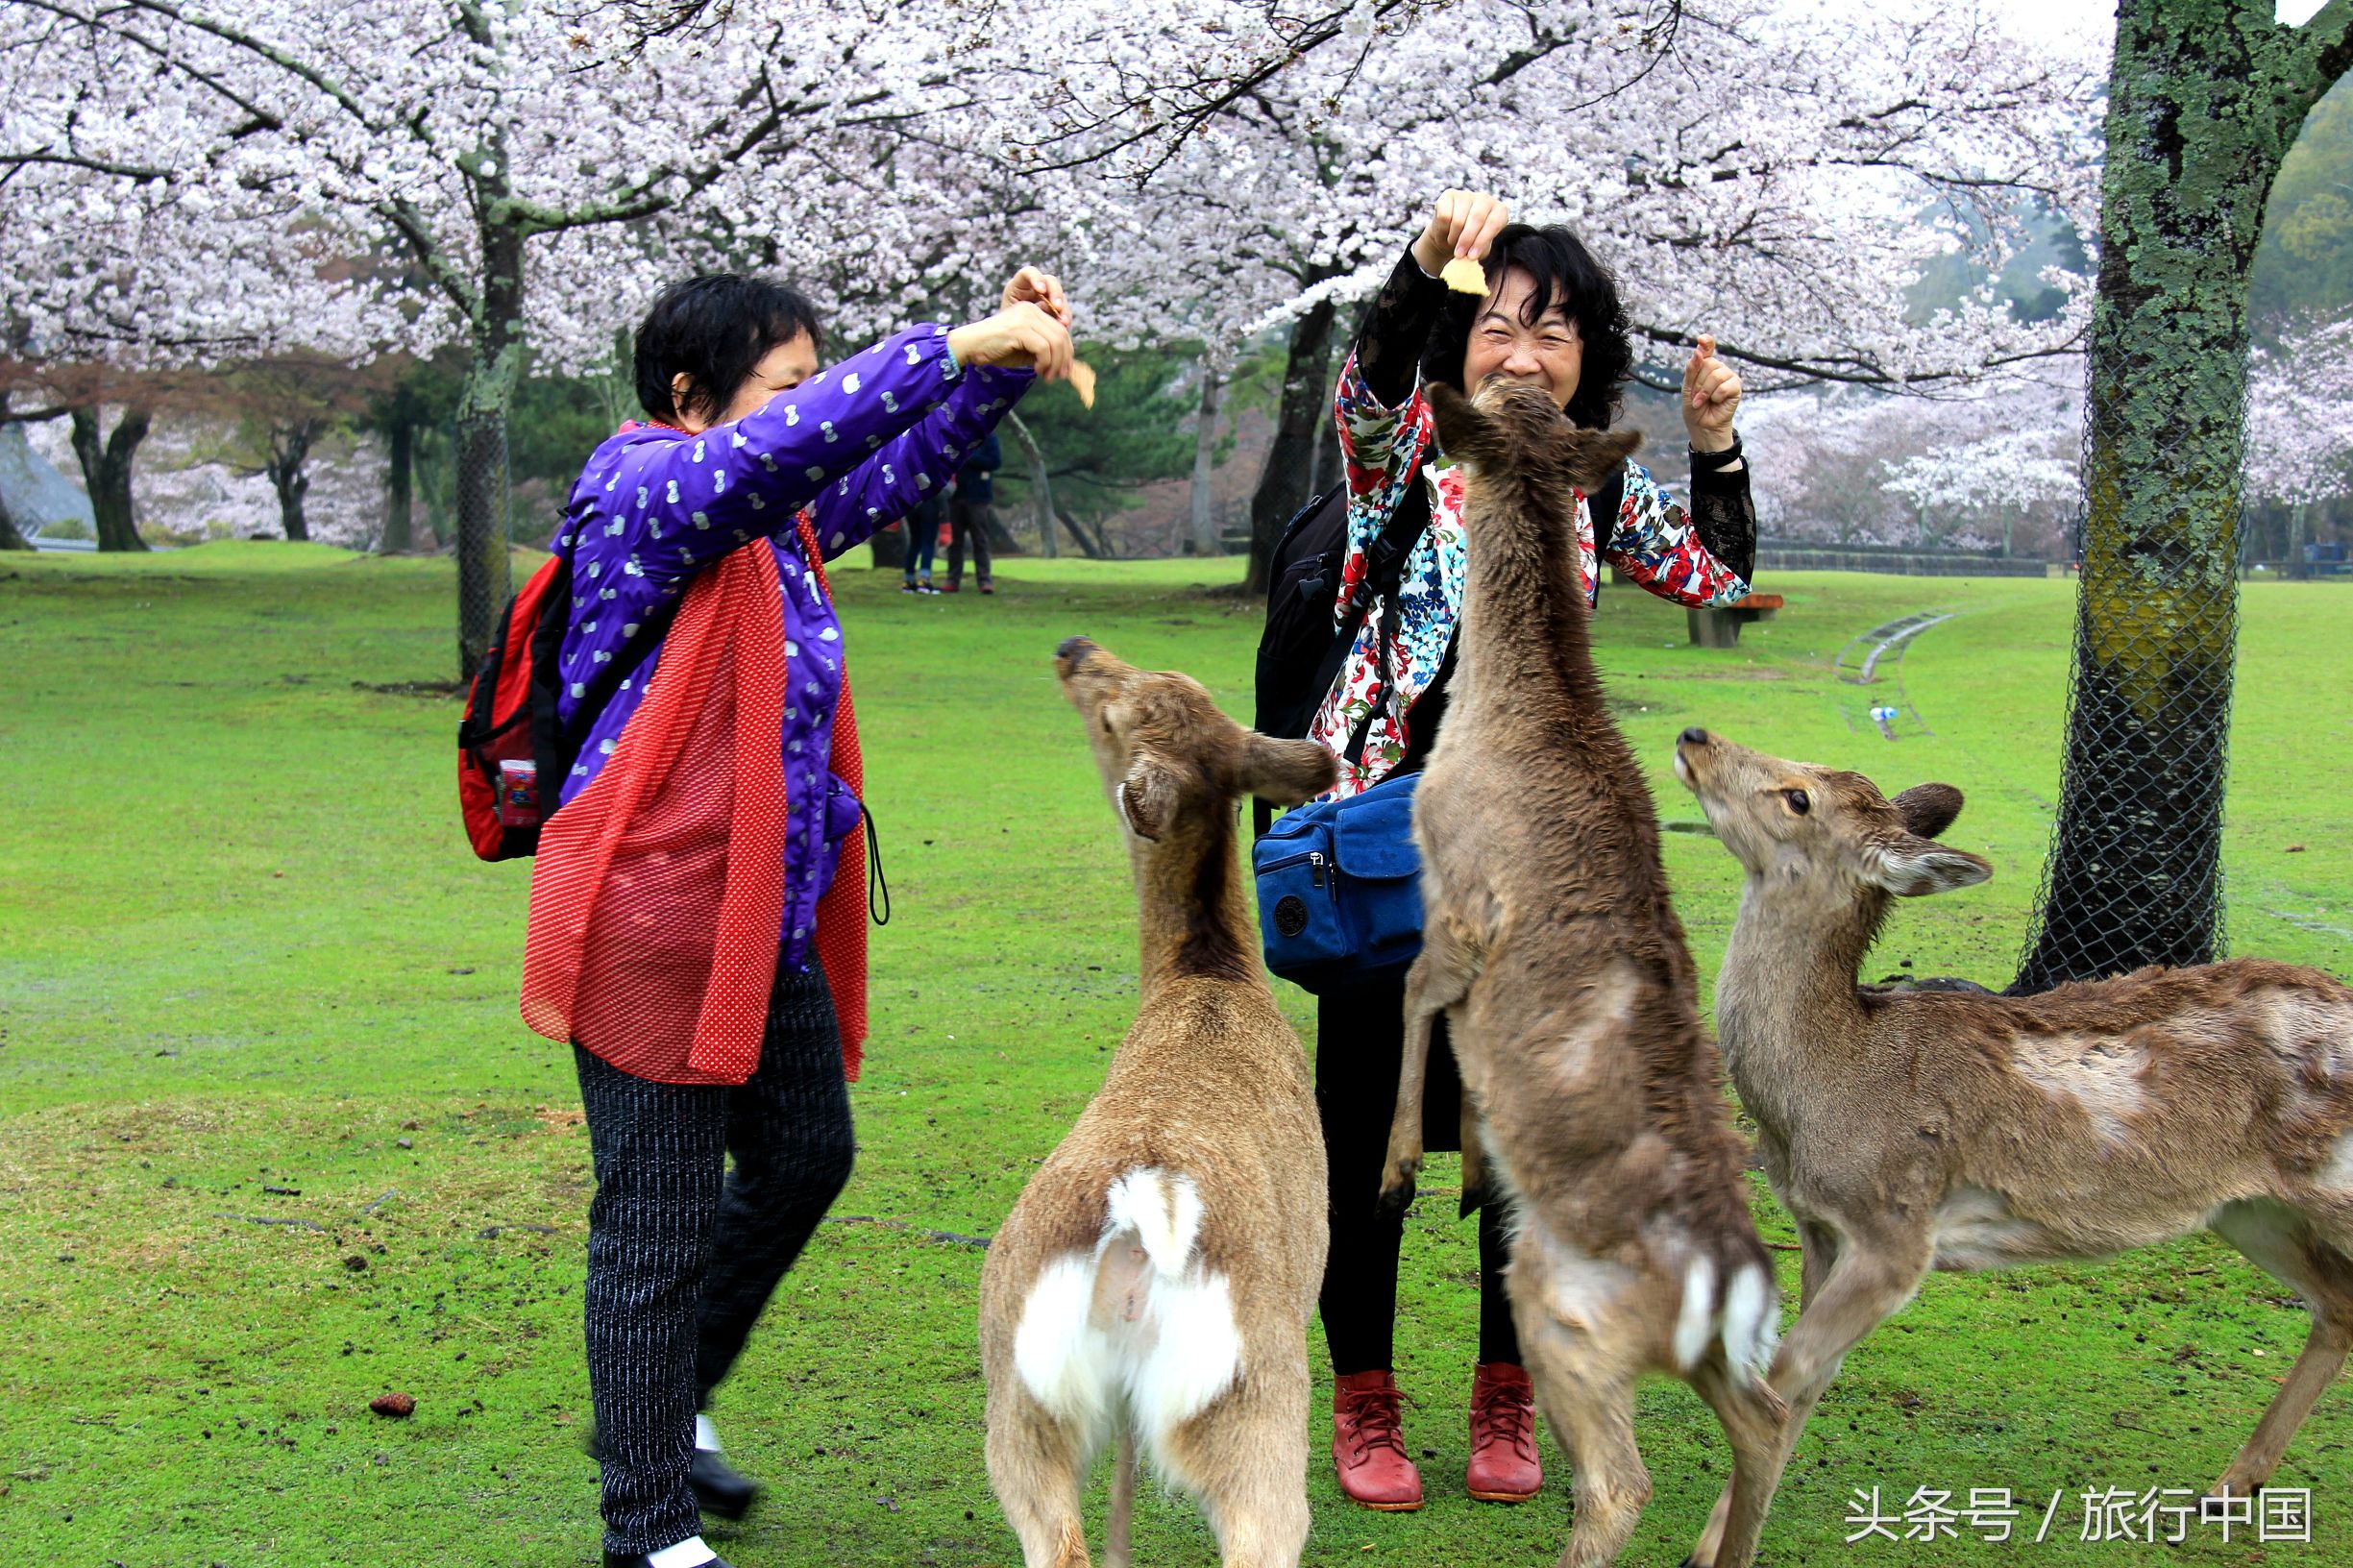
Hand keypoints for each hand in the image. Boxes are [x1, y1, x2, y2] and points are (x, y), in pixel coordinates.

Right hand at [947, 302, 1075, 382]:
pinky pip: (1043, 348)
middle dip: (1064, 359)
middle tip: (1059, 376)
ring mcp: (1025, 317)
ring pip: (1055, 342)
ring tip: (1047, 377)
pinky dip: (1045, 363)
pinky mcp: (1019, 328)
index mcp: (1033, 311)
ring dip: (1055, 363)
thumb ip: (1044, 351)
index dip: (1067, 351)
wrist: (970, 346)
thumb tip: (1066, 364)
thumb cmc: (996, 349)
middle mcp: (1031, 309)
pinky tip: (1037, 370)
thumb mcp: (1025, 349)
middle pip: (1061, 334)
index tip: (1064, 370)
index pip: (1061, 329)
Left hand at [999, 266, 1071, 329]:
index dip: (1036, 278)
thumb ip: (1019, 311)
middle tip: (1057, 306)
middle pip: (1049, 282)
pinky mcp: (1055, 313)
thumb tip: (1038, 306)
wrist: (1009, 346)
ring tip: (1063, 322)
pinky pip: (1064, 312)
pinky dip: (1065, 318)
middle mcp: (1034, 290)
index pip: (1028, 273)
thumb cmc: (1003, 332)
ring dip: (1063, 308)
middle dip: (1055, 293)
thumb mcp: (1006, 321)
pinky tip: (1064, 327)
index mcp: (1018, 287)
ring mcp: (1046, 300)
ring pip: (1059, 297)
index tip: (1041, 290)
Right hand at [1411, 189, 1511, 277]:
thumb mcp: (1479, 249)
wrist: (1451, 235)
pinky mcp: (1449, 195)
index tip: (1472, 256)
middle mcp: (1485, 199)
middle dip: (1466, 240)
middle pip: (1476, 219)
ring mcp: (1467, 195)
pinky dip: (1443, 230)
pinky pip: (1445, 216)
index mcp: (1499, 211)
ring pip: (1458, 219)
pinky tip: (1445, 232)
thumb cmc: (1470, 243)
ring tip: (1452, 243)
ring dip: (1453, 237)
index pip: (1494, 223)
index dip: (1482, 241)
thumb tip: (1470, 257)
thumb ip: (1478, 252)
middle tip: (1459, 255)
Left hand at [1683, 334, 1739, 450]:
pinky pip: (1725, 386)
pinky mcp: (1736, 387)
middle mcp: (1718, 368)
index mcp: (1705, 365)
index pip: (1707, 348)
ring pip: (1716, 376)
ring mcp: (1728, 376)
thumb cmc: (1694, 408)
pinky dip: (1716, 396)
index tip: (1702, 339)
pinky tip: (1716, 402)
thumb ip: (1692, 370)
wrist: (1702, 426)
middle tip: (1697, 396)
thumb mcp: (1687, 388)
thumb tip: (1698, 352)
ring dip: (1705, 392)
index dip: (1706, 342)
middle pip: (1708, 364)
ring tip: (1703, 401)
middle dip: (1698, 383)